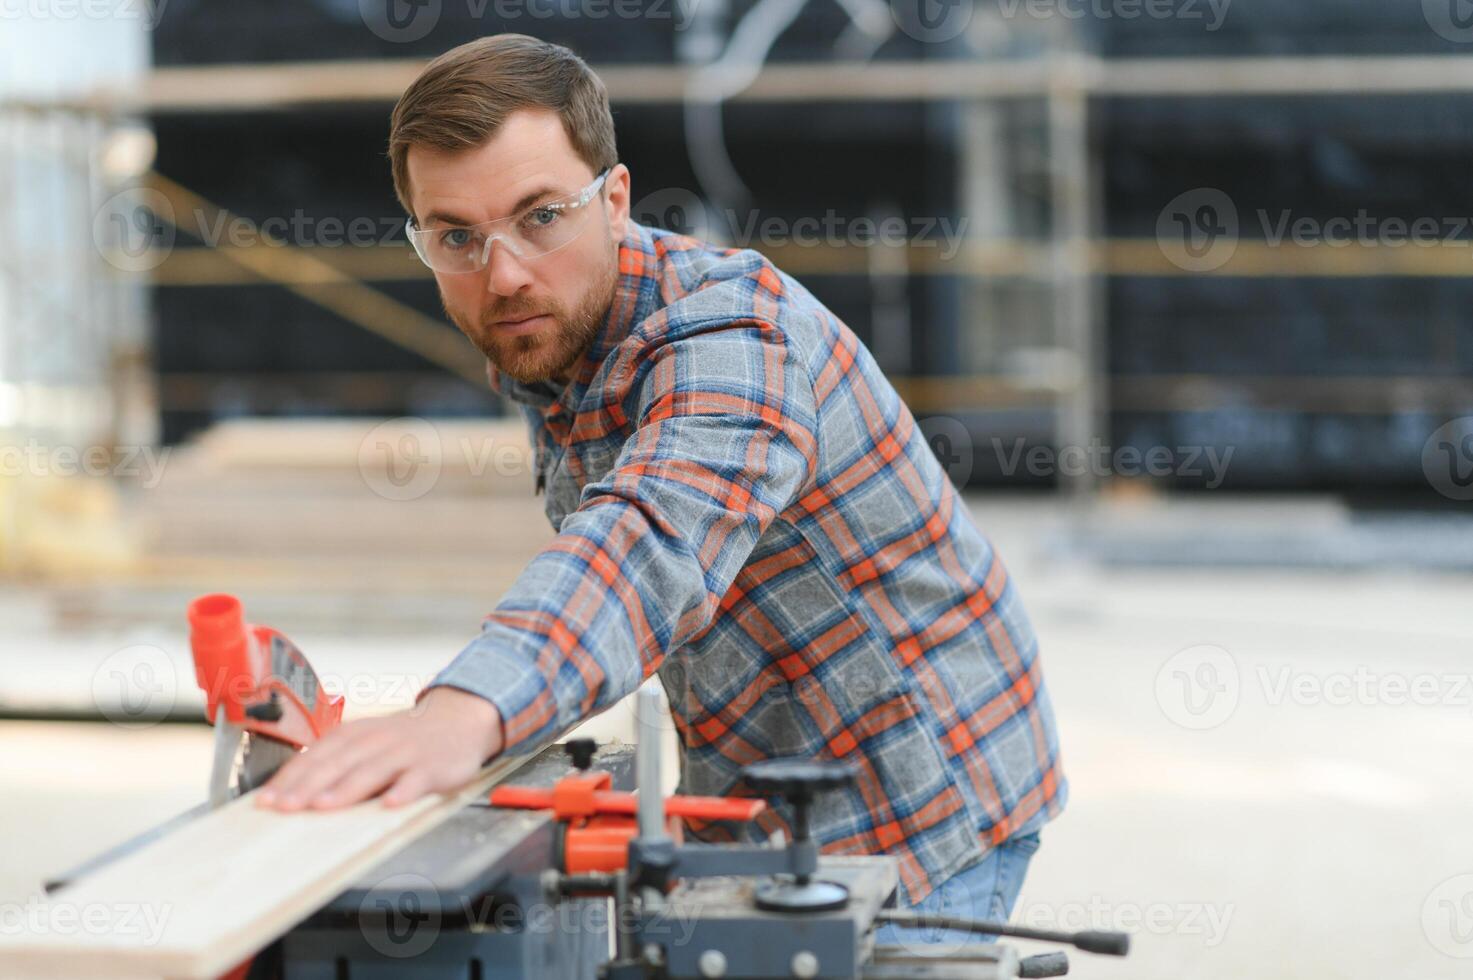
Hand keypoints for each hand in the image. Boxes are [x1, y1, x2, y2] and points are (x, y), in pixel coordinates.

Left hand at [254, 687, 503, 810]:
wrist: (457, 719)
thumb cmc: (403, 739)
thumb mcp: (366, 741)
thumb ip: (335, 763)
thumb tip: (293, 794)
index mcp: (354, 735)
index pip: (315, 756)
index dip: (289, 779)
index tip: (266, 801)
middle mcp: (375, 740)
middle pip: (337, 764)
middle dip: (308, 787)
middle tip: (285, 808)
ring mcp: (404, 753)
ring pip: (371, 771)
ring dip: (346, 789)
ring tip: (324, 807)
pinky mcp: (431, 766)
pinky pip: (416, 780)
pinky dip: (403, 792)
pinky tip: (390, 805)